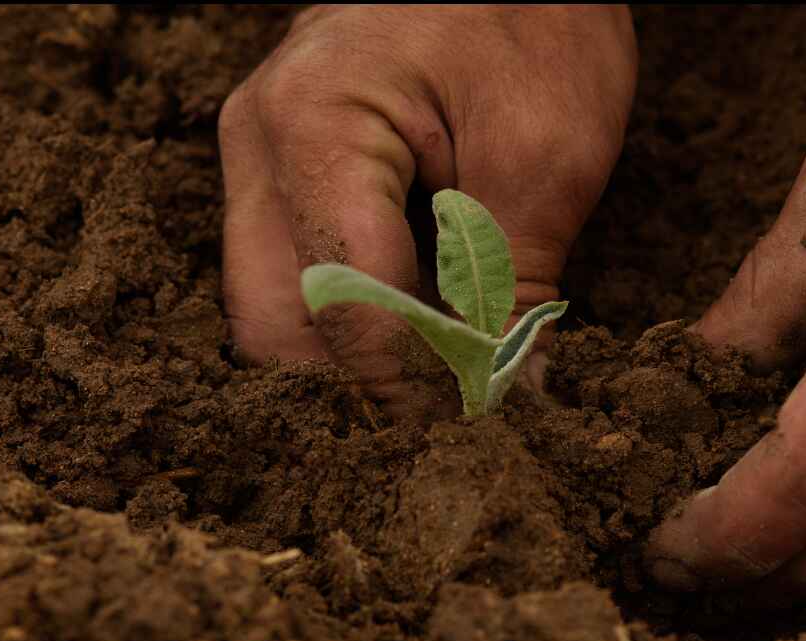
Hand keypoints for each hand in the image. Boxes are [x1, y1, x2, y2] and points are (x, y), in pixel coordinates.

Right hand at [219, 5, 636, 416]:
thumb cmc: (534, 16)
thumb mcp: (547, 156)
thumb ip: (510, 290)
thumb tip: (502, 399)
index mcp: (315, 127)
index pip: (345, 307)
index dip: (411, 390)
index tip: (474, 435)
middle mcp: (259, 145)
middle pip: (275, 326)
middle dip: (361, 388)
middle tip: (450, 422)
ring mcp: (260, 155)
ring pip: (276, 309)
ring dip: (357, 358)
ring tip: (446, 377)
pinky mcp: (285, 168)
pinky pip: (296, 272)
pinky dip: (357, 317)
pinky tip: (425, 327)